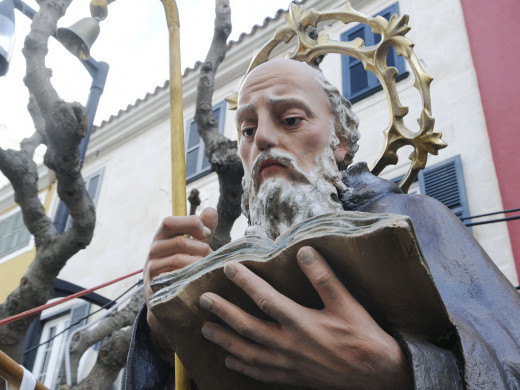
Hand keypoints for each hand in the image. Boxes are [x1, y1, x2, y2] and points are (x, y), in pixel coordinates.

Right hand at [145, 207, 217, 347]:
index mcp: (161, 236)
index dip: (190, 223)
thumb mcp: (194, 244)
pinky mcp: (155, 286)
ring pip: (179, 261)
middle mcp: (154, 250)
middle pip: (179, 242)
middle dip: (201, 247)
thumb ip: (202, 228)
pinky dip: (190, 277)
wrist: (168, 295)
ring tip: (208, 267)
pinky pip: (174, 279)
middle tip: (211, 254)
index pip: (169, 222)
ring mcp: (152, 268)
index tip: (206, 233)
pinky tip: (199, 278)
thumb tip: (211, 210)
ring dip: (199, 263)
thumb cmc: (184, 263)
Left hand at [199, 246, 411, 389]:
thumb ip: (324, 278)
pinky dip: (242, 366)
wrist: (376, 378)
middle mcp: (288, 345)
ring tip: (206, 330)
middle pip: (247, 327)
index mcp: (301, 323)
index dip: (245, 281)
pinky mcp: (291, 378)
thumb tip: (304, 251)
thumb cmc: (363, 337)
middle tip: (203, 300)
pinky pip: (259, 373)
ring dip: (224, 340)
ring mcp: (287, 365)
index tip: (228, 267)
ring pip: (247, 352)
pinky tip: (230, 360)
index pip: (265, 299)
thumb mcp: (348, 304)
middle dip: (223, 312)